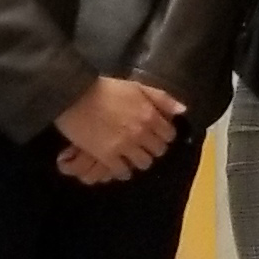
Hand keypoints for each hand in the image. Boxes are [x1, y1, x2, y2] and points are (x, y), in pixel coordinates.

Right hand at [54, 75, 185, 183]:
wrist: (75, 96)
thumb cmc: (106, 89)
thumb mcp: (137, 87)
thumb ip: (162, 99)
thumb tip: (183, 111)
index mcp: (150, 115)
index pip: (169, 135)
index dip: (164, 136)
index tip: (156, 135)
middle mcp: (141, 132)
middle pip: (158, 151)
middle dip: (153, 148)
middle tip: (144, 146)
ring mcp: (124, 145)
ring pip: (144, 163)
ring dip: (139, 160)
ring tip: (132, 156)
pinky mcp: (107, 155)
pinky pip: (122, 171)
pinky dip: (123, 171)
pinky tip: (119, 166)